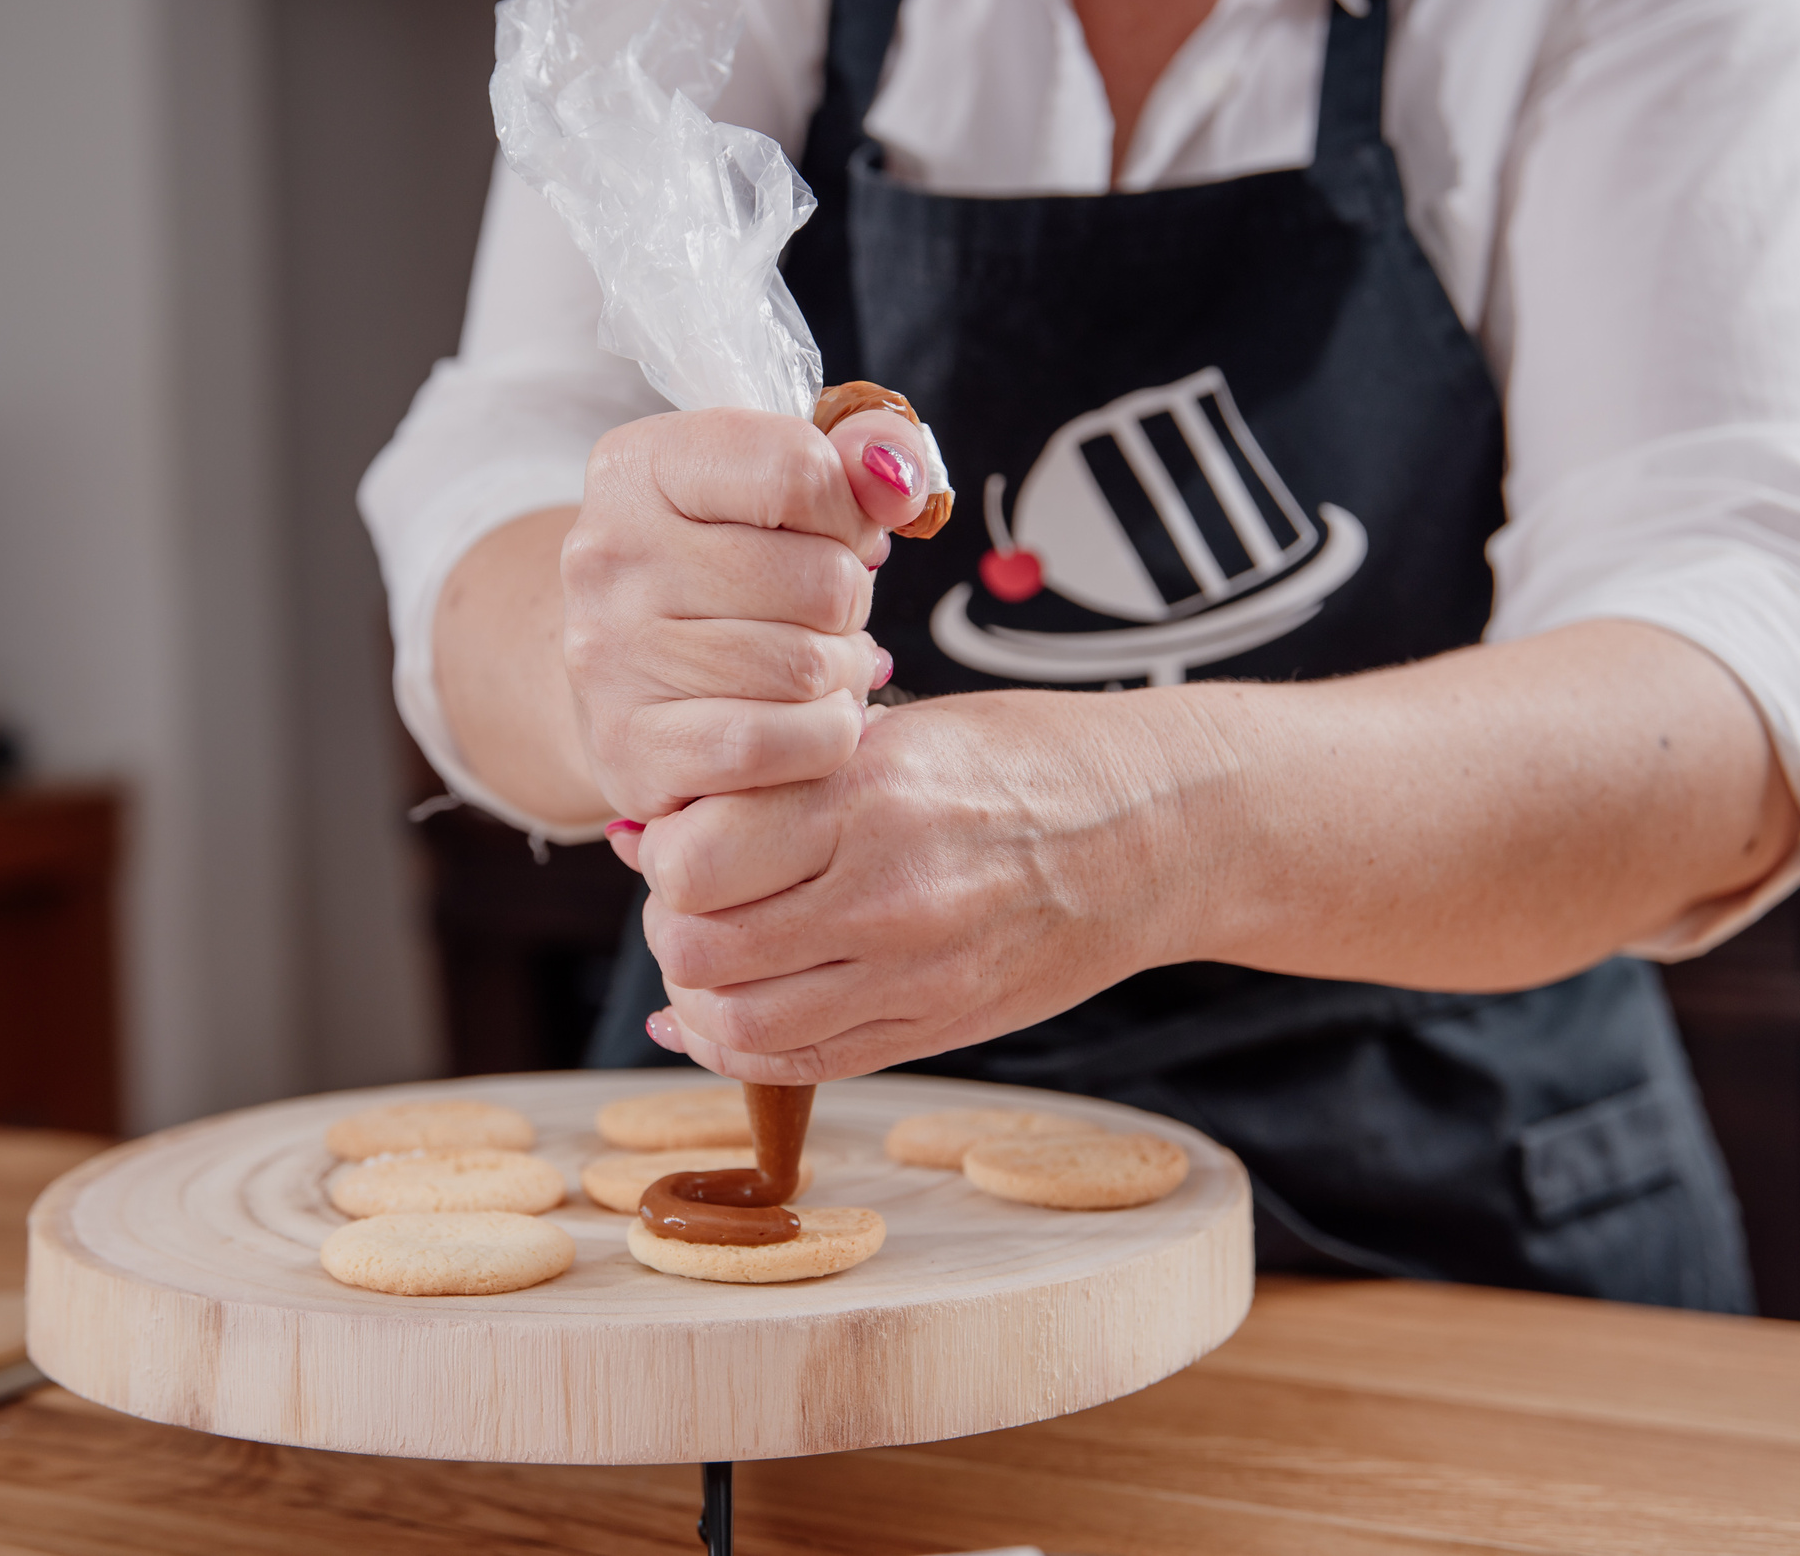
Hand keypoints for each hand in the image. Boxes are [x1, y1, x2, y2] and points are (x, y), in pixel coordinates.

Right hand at [563, 405, 933, 821]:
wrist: (619, 677)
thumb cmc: (715, 572)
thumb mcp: (770, 487)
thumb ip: (852, 454)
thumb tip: (898, 480)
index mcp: (640, 466)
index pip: (799, 469)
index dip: (851, 512)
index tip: (838, 533)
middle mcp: (608, 554)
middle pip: (822, 580)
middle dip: (852, 604)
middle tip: (826, 614)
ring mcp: (610, 657)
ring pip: (809, 668)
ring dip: (844, 674)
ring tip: (818, 666)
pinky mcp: (631, 748)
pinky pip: (776, 744)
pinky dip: (823, 738)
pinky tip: (809, 720)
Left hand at [622, 689, 1222, 1081]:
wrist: (1155, 832)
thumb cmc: (1020, 762)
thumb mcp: (894, 734)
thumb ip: (777, 784)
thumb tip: (643, 831)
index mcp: (868, 796)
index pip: (696, 857)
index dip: (666, 850)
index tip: (683, 832)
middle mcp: (885, 892)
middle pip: (700, 946)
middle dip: (670, 924)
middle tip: (691, 898)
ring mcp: (913, 974)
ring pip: (738, 1022)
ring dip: (701, 994)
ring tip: (716, 953)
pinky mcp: (934, 1028)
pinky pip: (799, 1066)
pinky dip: (740, 1047)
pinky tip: (728, 1015)